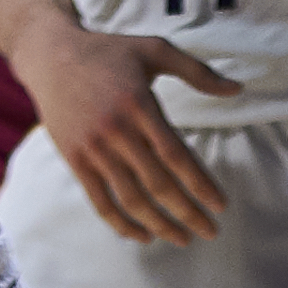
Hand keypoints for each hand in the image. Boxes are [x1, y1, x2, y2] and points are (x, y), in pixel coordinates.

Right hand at [23, 24, 240, 244]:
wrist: (51, 53)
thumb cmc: (107, 51)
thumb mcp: (152, 50)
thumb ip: (196, 70)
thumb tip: (237, 89)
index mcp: (138, 103)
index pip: (176, 155)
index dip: (200, 185)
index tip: (221, 206)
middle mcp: (116, 129)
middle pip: (158, 184)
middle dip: (188, 213)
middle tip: (210, 231)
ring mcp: (93, 147)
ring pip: (131, 199)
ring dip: (160, 225)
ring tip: (182, 238)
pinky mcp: (75, 159)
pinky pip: (100, 201)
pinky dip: (122, 225)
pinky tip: (143, 235)